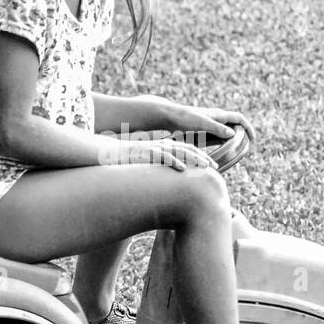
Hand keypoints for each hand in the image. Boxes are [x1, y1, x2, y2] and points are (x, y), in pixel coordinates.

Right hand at [101, 136, 217, 172]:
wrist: (107, 152)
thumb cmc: (128, 160)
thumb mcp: (148, 163)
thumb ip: (160, 167)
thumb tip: (170, 178)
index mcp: (163, 147)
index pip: (186, 149)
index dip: (200, 156)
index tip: (212, 165)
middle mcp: (161, 145)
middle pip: (186, 149)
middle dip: (202, 157)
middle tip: (216, 166)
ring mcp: (153, 148)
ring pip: (177, 151)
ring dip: (193, 158)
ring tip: (205, 166)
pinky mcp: (144, 153)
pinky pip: (161, 156)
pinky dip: (172, 161)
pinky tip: (182, 168)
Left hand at [163, 103, 256, 146]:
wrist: (170, 116)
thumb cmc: (185, 119)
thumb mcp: (202, 124)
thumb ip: (217, 128)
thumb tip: (233, 134)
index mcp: (219, 115)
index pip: (239, 119)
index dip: (248, 127)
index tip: (253, 139)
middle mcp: (216, 118)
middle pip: (234, 125)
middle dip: (242, 134)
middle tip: (245, 147)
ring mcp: (209, 123)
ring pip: (226, 132)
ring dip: (232, 140)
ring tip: (235, 152)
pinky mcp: (202, 129)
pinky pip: (216, 136)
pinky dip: (221, 142)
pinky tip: (219, 151)